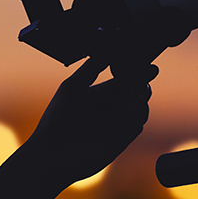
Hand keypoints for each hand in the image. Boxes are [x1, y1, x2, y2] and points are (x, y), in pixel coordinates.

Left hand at [31, 58, 156, 187]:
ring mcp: (118, 124)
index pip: (126, 77)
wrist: (52, 154)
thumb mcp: (74, 86)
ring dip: (140, 100)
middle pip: (139, 90)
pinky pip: (136, 125)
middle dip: (143, 84)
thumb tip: (110, 44)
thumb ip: (93, 66)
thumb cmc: (58, 117)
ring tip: (133, 95)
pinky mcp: (121, 140)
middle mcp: (113, 107)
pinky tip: (128, 111)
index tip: (146, 63)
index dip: (137, 69)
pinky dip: (135, 117)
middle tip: (141, 80)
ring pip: (141, 107)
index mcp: (103, 92)